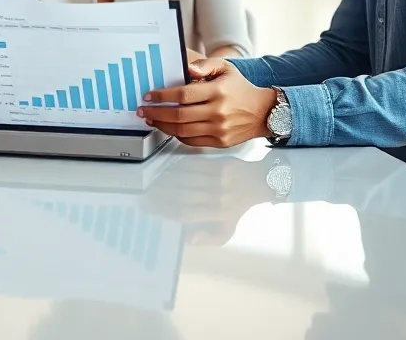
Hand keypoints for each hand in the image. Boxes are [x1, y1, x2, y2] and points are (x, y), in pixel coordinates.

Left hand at [136, 58, 276, 147]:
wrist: (262, 111)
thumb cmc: (240, 88)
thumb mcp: (225, 68)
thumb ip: (205, 65)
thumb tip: (187, 69)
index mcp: (217, 91)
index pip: (182, 95)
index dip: (162, 96)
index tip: (149, 95)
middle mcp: (218, 112)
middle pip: (178, 115)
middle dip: (156, 113)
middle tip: (143, 110)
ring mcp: (219, 129)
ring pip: (182, 130)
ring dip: (162, 126)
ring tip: (152, 119)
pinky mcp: (219, 142)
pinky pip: (191, 141)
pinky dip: (177, 135)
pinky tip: (169, 128)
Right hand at [140, 156, 274, 245]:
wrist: (259, 183)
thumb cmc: (237, 209)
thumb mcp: (227, 231)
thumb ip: (208, 239)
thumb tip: (188, 239)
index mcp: (219, 215)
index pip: (186, 214)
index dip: (165, 211)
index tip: (149, 208)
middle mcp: (219, 198)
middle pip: (183, 196)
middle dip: (161, 195)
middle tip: (146, 194)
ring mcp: (220, 180)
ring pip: (186, 179)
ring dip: (167, 180)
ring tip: (153, 183)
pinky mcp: (220, 165)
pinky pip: (195, 165)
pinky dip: (179, 167)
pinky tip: (168, 170)